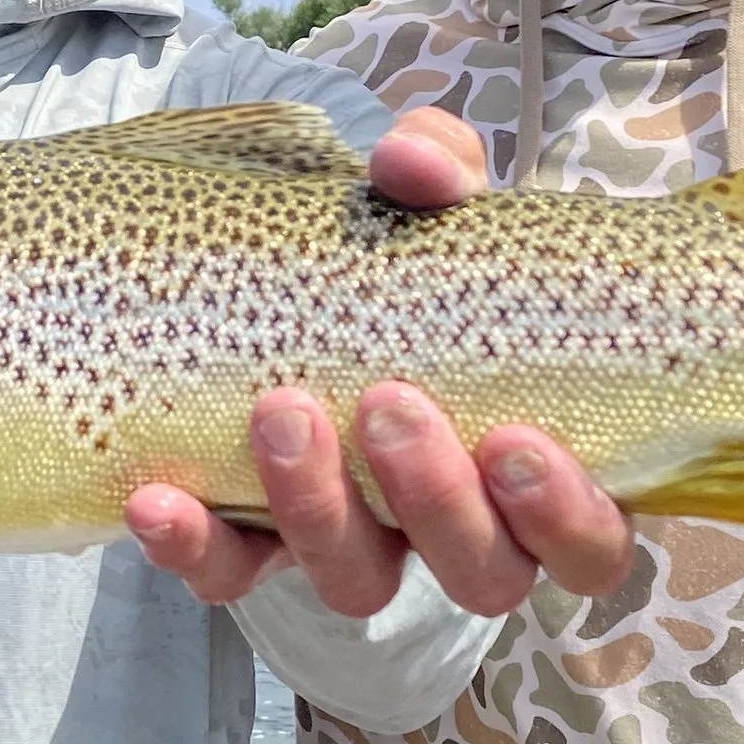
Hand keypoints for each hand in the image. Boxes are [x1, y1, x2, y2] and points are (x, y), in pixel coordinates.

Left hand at [125, 104, 635, 618]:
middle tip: (387, 402)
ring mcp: (359, 546)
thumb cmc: (407, 260)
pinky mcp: (259, 550)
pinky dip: (195, 549)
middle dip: (433, 499)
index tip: (515, 442)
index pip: (588, 542)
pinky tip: (155, 499)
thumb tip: (411, 159)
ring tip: (279, 410)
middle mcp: (457, 530)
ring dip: (317, 510)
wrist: (289, 285)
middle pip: (478, 573)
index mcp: (536, 472)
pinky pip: (232, 576)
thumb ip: (439, 172)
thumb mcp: (432, 210)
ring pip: (357, 583)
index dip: (564, 516)